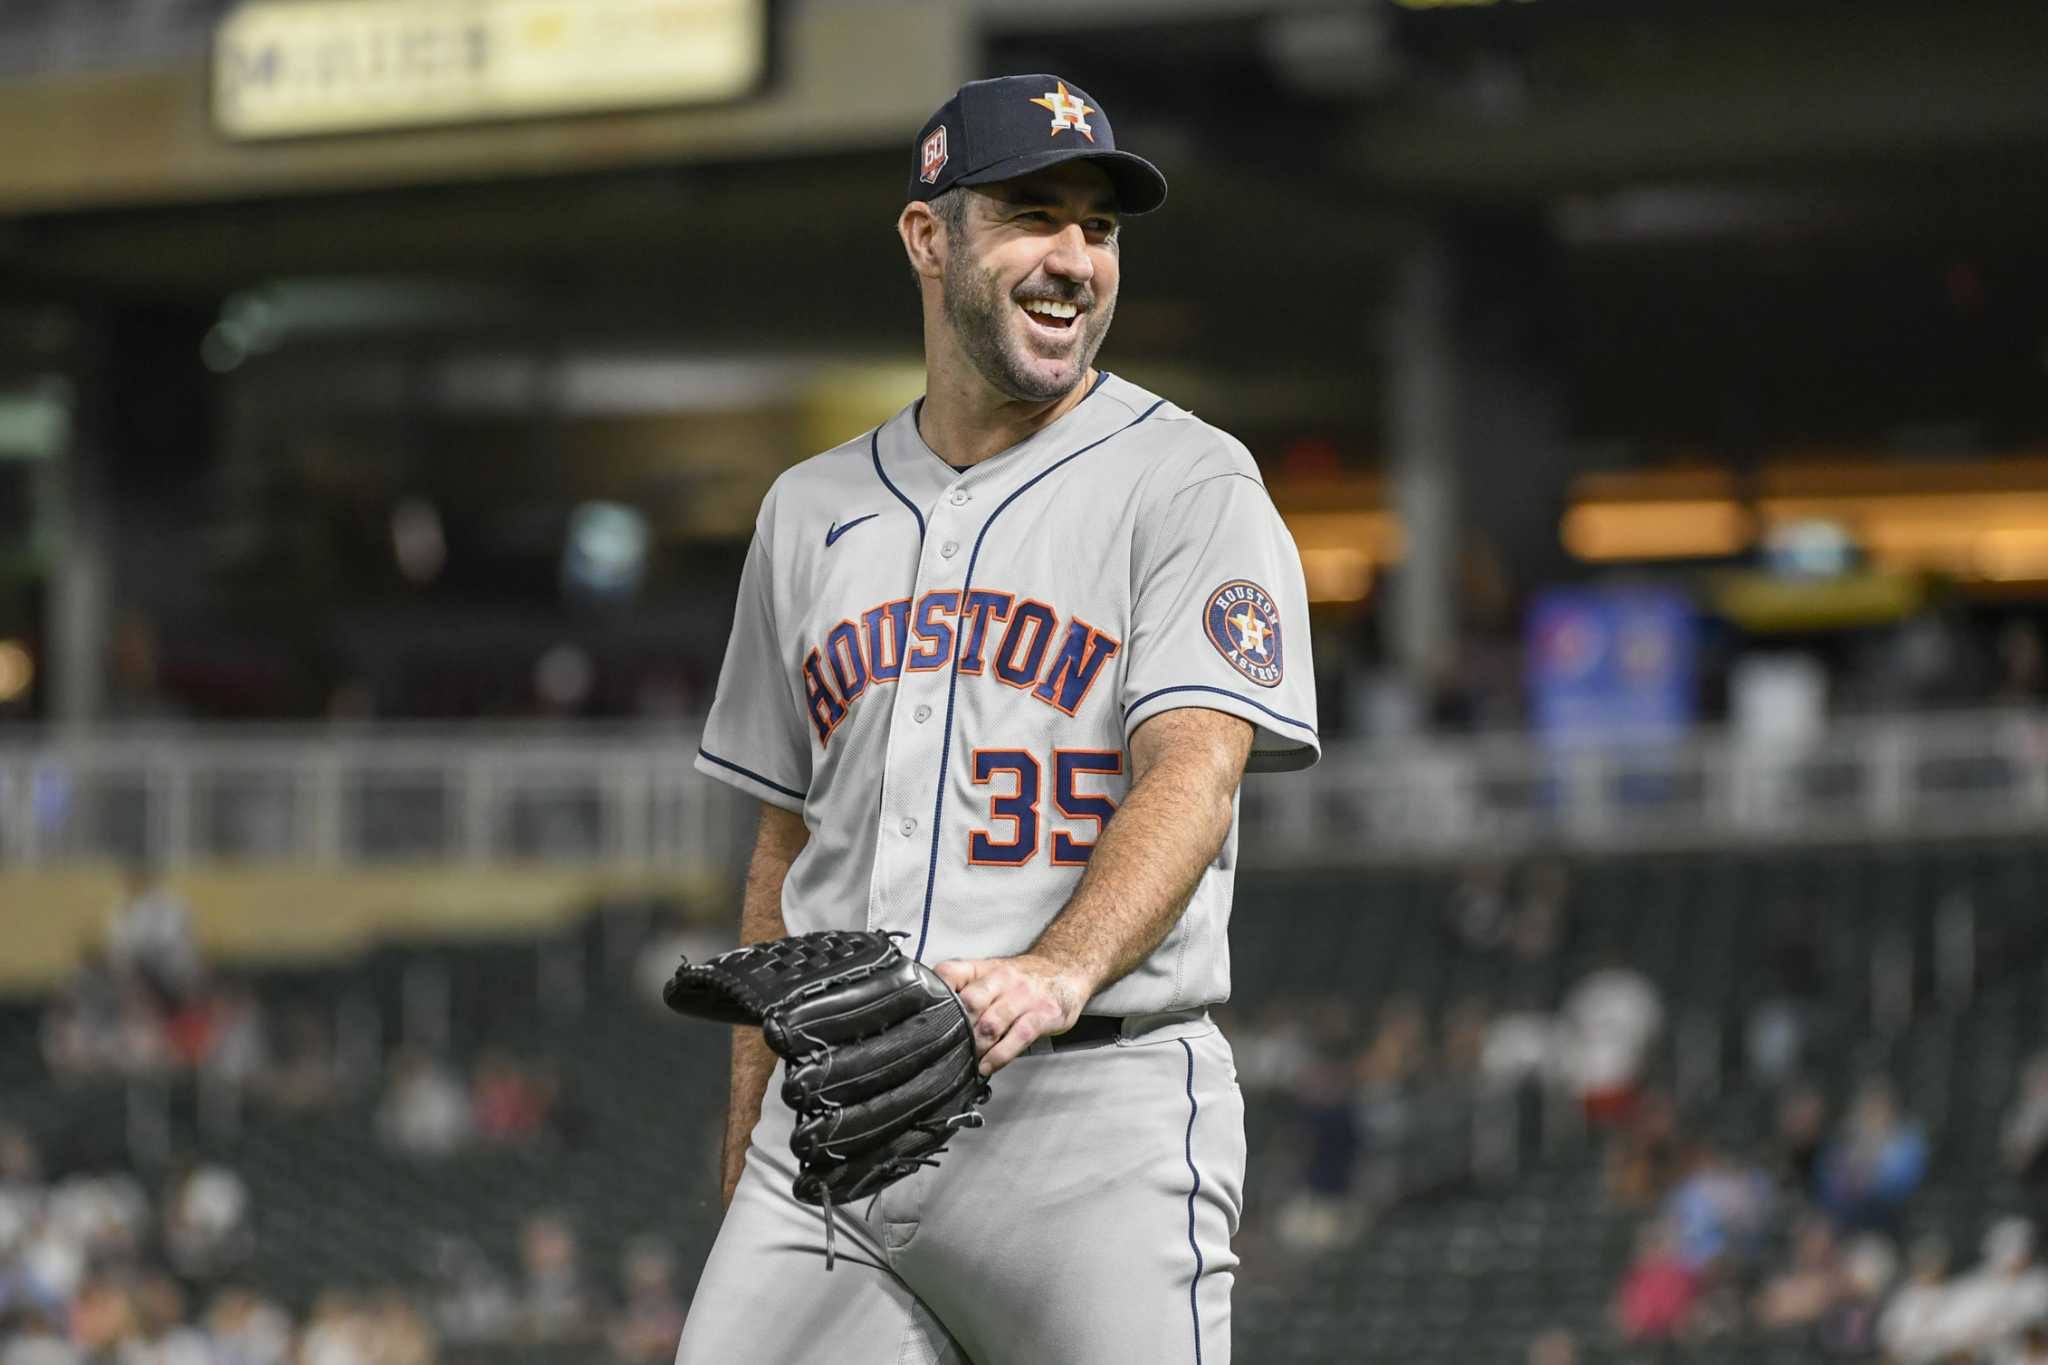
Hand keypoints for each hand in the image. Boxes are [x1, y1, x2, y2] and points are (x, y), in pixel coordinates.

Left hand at [931, 954, 1088, 1076]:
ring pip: (991, 1023)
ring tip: (968, 1061)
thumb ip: (966, 990)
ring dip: (976, 1047)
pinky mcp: (1042, 1014)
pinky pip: (1017, 1037)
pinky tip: (988, 1065)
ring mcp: (1023, 996)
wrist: (1065, 969)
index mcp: (983, 969)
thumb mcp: (992, 974)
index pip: (950, 972)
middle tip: (947, 1048)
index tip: (924, 1018)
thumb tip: (935, 1017)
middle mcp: (1002, 979)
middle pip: (969, 1002)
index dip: (935, 993)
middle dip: (956, 1029)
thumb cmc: (1024, 978)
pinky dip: (999, 1055)